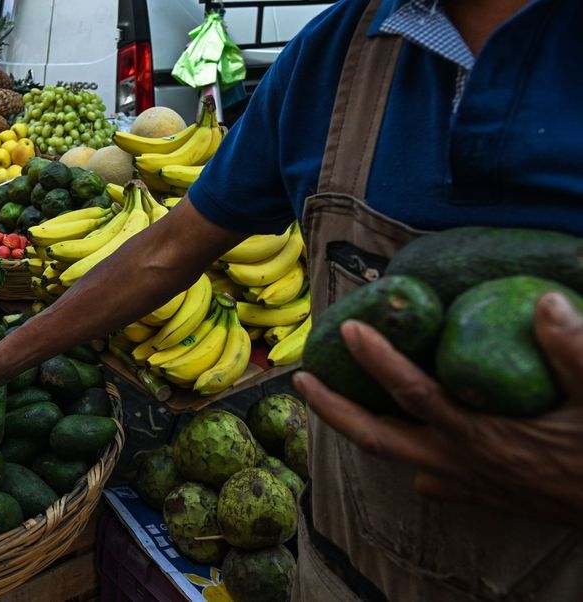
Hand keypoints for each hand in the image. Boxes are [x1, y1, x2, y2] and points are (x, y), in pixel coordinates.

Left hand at [294, 292, 582, 527]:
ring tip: (329, 402)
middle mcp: (457, 461)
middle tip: (301, 379)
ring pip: (392, 458)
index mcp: (477, 434)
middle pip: (375, 437)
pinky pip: (428, 481)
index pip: (412, 392)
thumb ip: (572, 350)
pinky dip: (408, 462)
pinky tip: (405, 447)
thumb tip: (546, 302)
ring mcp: (463, 483)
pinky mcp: (478, 498)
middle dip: (332, 408)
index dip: (379, 360)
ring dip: (356, 429)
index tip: (352, 328)